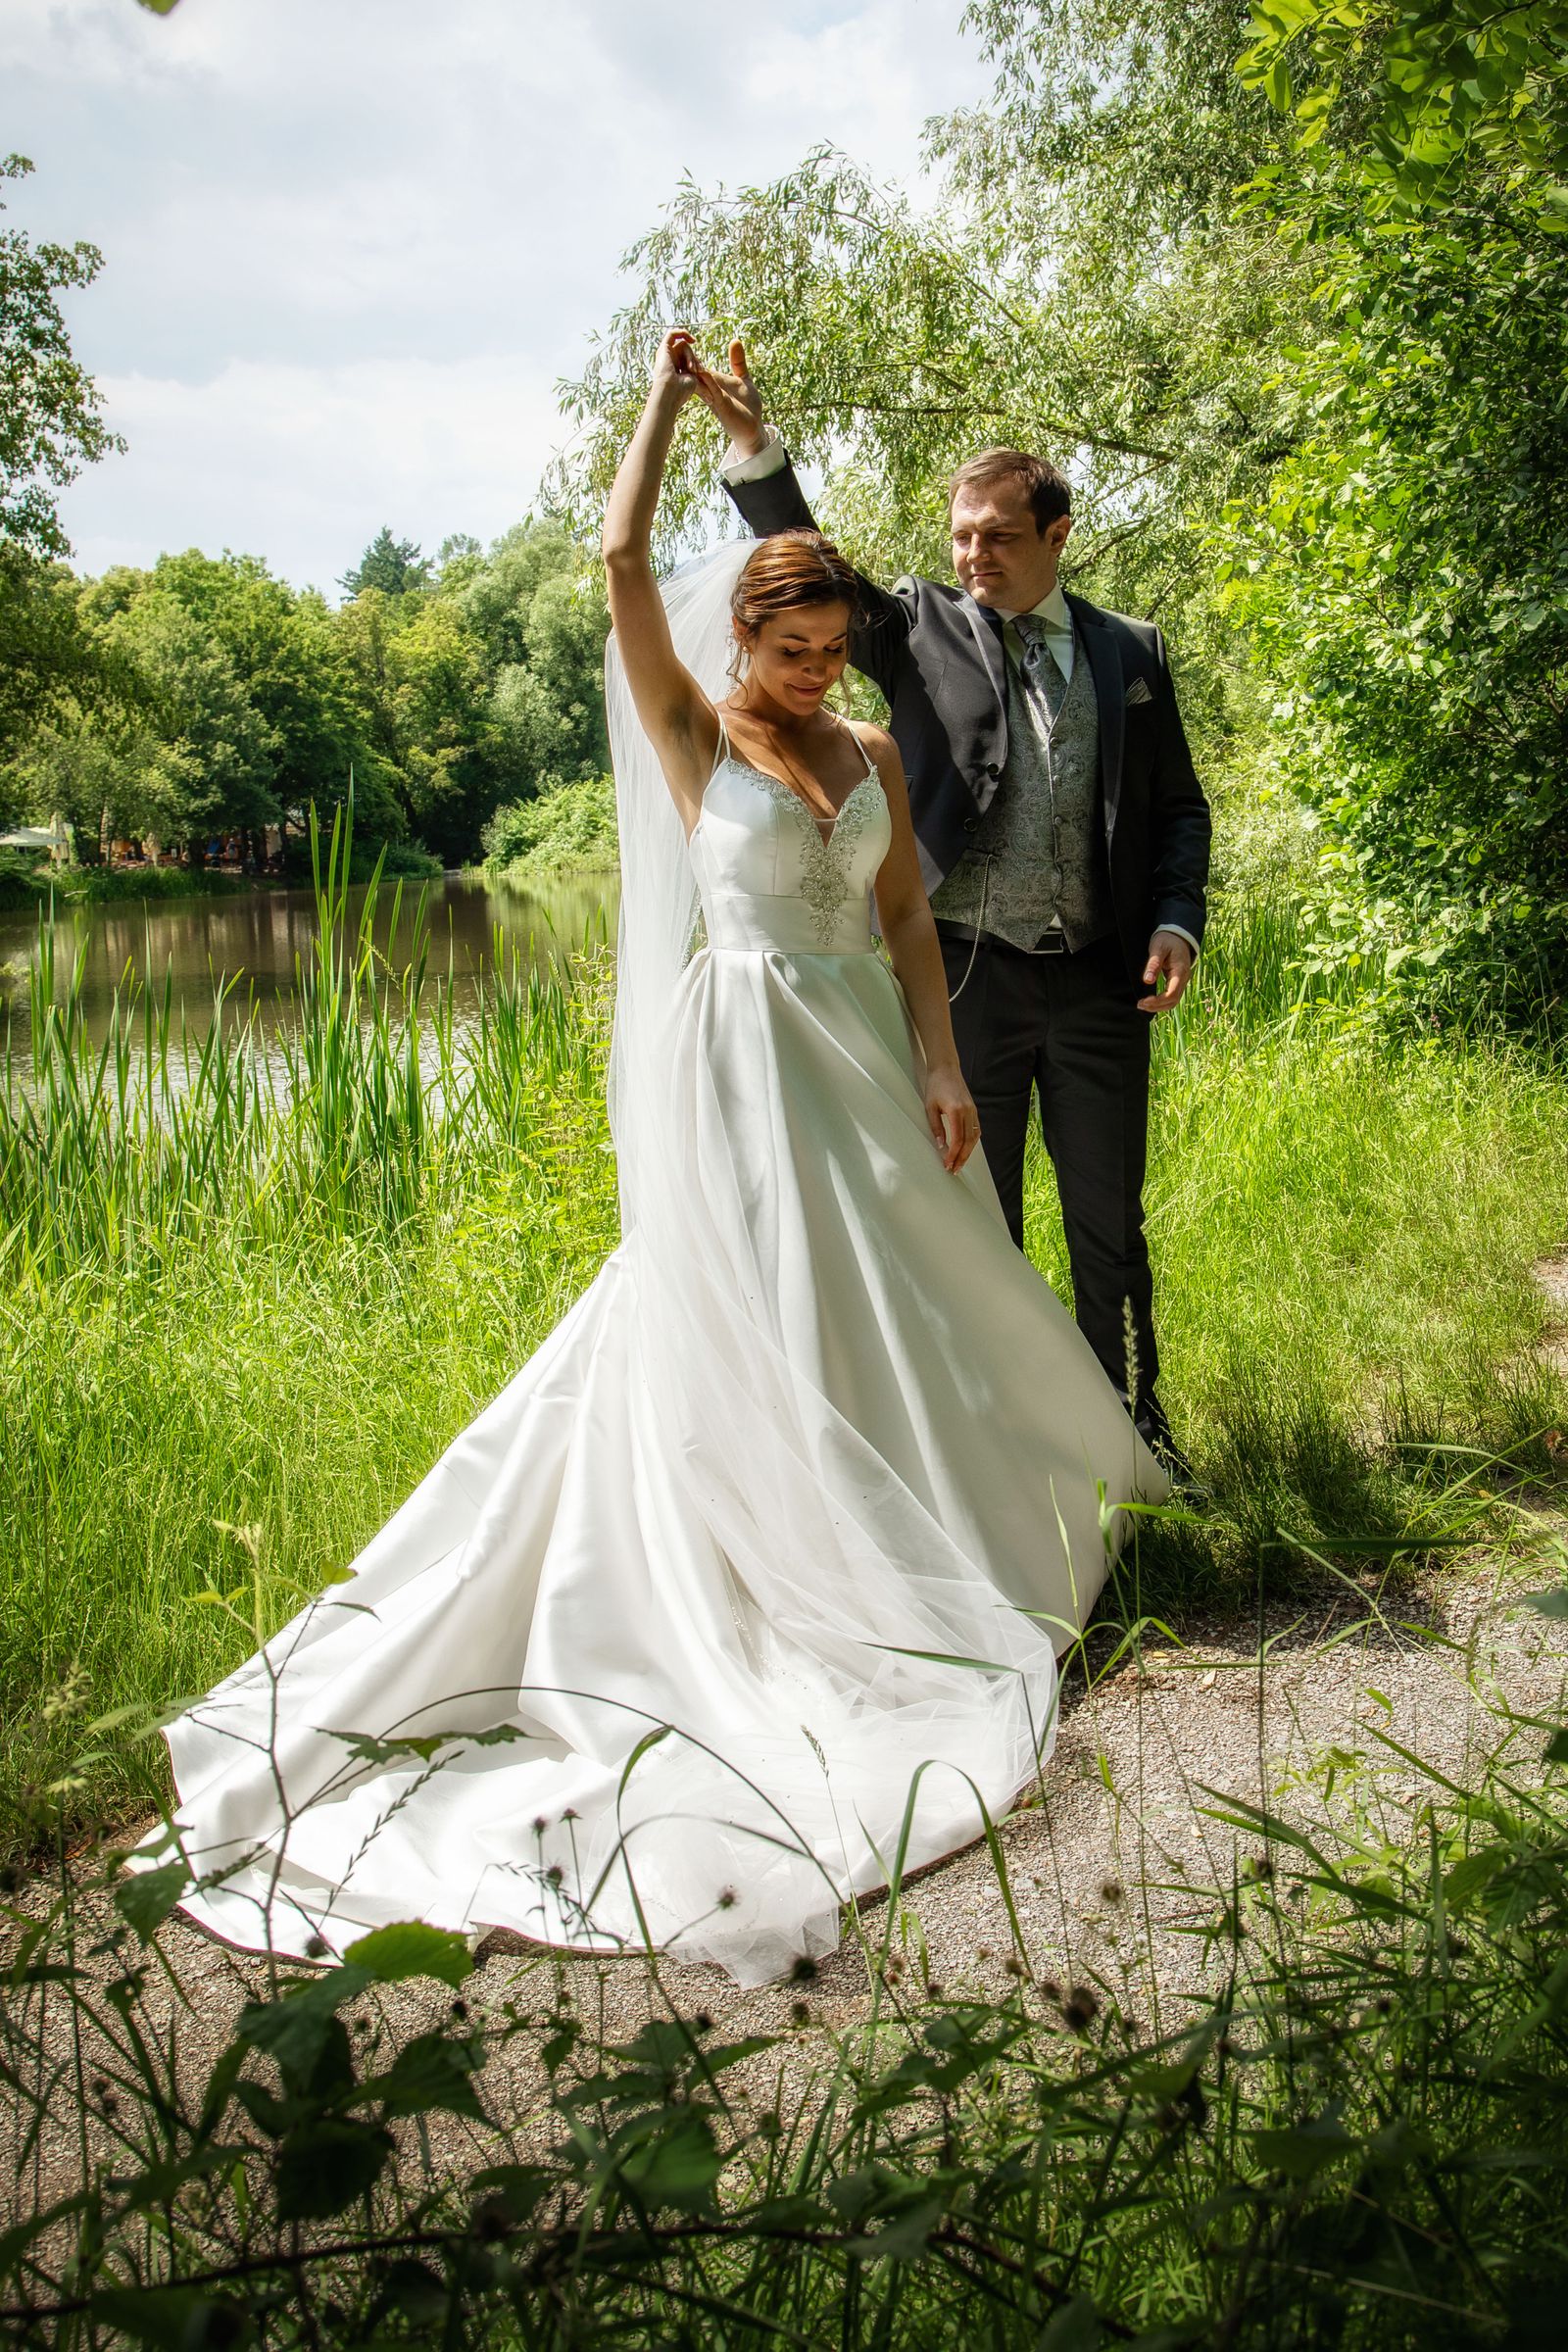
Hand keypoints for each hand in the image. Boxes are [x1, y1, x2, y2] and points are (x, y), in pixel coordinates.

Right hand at [650, 328, 701, 408]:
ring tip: (692, 369)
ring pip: (683, 345)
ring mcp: (665, 355)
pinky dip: (683, 333)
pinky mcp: (663, 349)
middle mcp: (669, 361)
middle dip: (694, 359)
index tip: (701, 372)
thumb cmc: (681, 392)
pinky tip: (693, 340)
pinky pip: (672, 334)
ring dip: (691, 355)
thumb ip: (697, 374)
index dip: (696, 362)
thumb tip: (707, 381)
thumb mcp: (694, 381)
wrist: (669, 393)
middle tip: (697, 371)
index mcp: (674, 369)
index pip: (688, 358)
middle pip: (686, 351)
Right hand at [688, 338, 766, 456]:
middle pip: (697, 373)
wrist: (753, 427)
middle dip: (689, 361)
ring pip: (702, 382)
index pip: (701, 368)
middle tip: (678, 347)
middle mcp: (712, 389)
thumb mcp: (744, 378)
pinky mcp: (722, 405)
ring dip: (695, 371)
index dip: (692, 357)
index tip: (682, 344)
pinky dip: (708, 382)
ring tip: (685, 357)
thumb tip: (734, 340)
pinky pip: (713, 391)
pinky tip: (703, 372)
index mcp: (715, 383)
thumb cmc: (748, 406)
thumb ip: (738, 361)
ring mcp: (716, 397)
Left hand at [925, 1064, 980, 1172]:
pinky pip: (976, 1129)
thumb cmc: (935, 1085)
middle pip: (968, 1142)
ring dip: (968, 1152)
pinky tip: (965, 1149)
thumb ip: (936, 1128)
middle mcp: (968, 1112)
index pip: (958, 1140)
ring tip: (959, 1163)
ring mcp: (973, 1111)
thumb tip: (941, 1146)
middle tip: (954, 1170)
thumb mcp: (930, 1107)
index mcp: (957, 1111)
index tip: (947, 1165)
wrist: (946, 1068)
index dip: (953, 1155)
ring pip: (974, 1137)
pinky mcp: (974, 1109)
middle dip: (961, 1158)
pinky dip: (972, 1142)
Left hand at [1138, 930, 1193, 1014]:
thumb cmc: (1167, 939)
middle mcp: (1184, 978)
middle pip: (1173, 1001)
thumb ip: (1154, 964)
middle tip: (1140, 1004)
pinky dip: (1162, 1002)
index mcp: (1180, 971)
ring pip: (1173, 1001)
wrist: (1178, 935)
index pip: (1171, 993)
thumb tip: (1148, 981)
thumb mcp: (1158, 948)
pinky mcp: (1178, 981)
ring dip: (1159, 1006)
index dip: (1157, 1001)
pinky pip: (1172, 996)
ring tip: (1143, 1005)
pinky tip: (1150, 1001)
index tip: (1143, 1001)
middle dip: (1156, 1006)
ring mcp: (1182, 981)